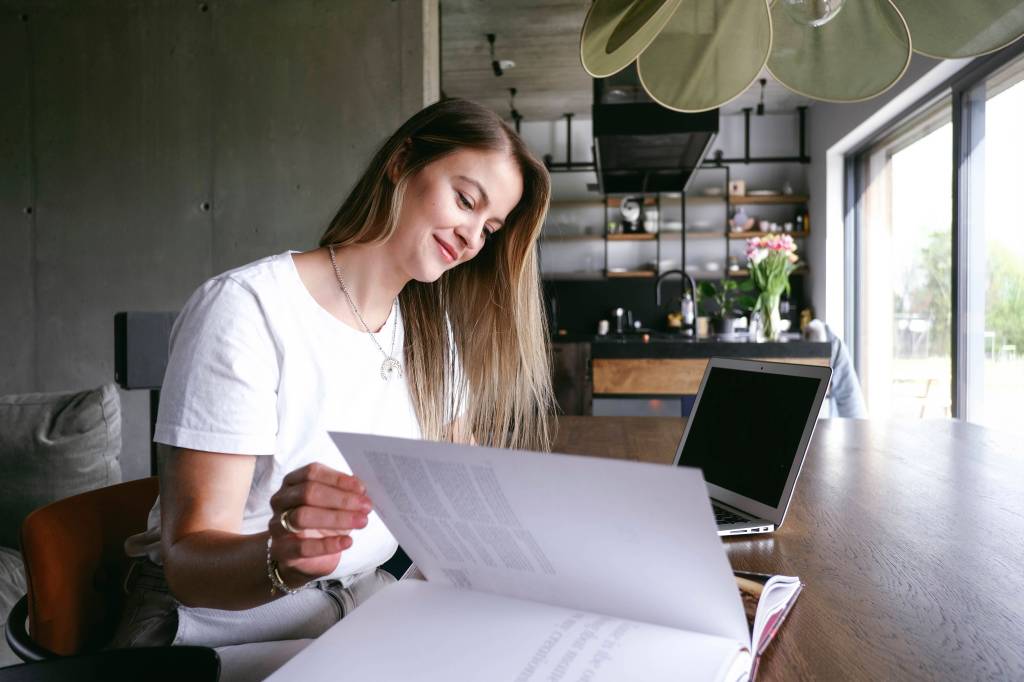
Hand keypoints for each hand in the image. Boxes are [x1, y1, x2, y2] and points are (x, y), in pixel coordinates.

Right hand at [267, 462, 372, 585]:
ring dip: (336, 518)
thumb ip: (345, 493)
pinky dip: (328, 544)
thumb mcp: (333, 505)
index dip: (338, 479)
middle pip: (308, 492)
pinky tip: (347, 542)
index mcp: (292, 482)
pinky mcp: (282, 551)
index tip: (362, 489)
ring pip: (303, 516)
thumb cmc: (320, 524)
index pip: (312, 473)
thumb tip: (361, 489)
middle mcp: (281, 500)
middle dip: (341, 499)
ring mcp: (277, 525)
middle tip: (366, 507)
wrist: (302, 559)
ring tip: (361, 522)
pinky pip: (304, 547)